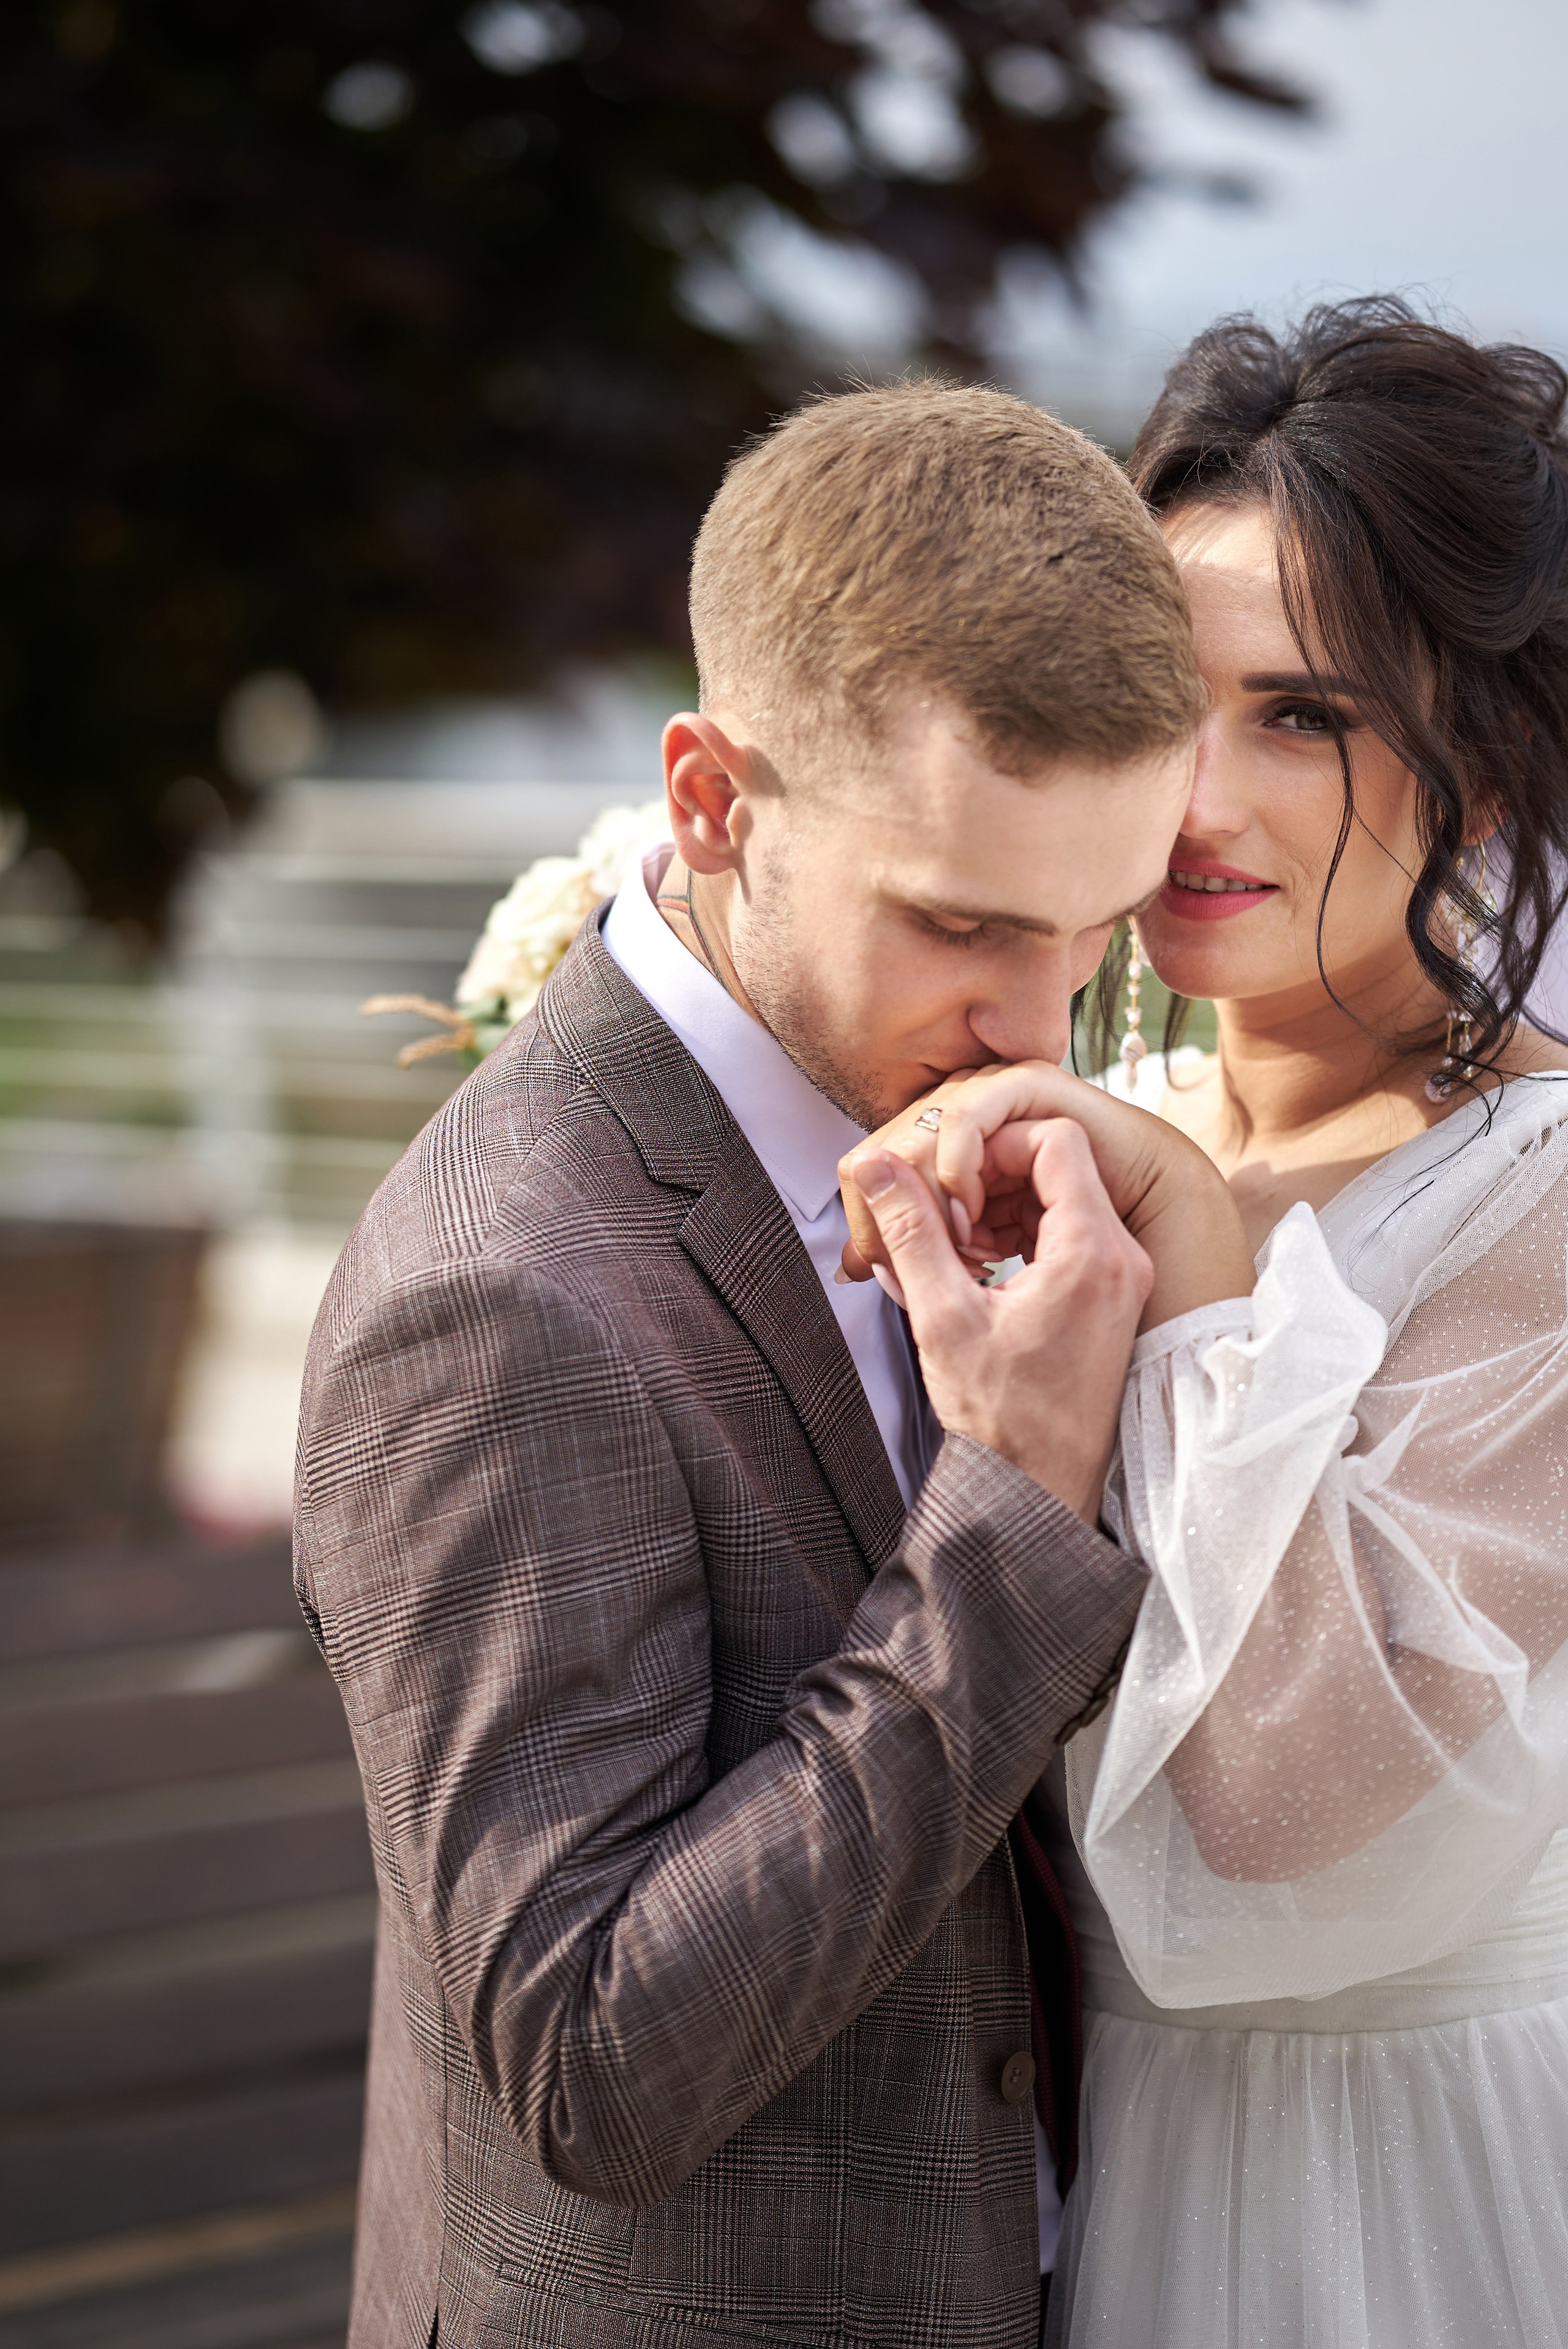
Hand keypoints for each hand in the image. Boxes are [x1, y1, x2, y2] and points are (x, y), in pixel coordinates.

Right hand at [852, 1129, 1152, 1518]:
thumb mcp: (942, 1317)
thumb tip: (879, 1164)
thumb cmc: (1000, 1418)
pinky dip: (1022, 1234)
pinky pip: (1070, 1232)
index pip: (1054, 1138)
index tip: (951, 1181)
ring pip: (1063, 1196)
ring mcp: (1123, 1277)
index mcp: (1092, 1253)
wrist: (1039, 1488)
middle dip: (991, 1176)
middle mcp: (1123, 1257)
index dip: (992, 1144)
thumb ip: (911, 1230)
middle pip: (1060, 1163)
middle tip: (945, 1214)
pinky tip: (979, 1268)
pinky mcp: (1112, 1297)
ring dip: (1002, 1207)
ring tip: (955, 1247)